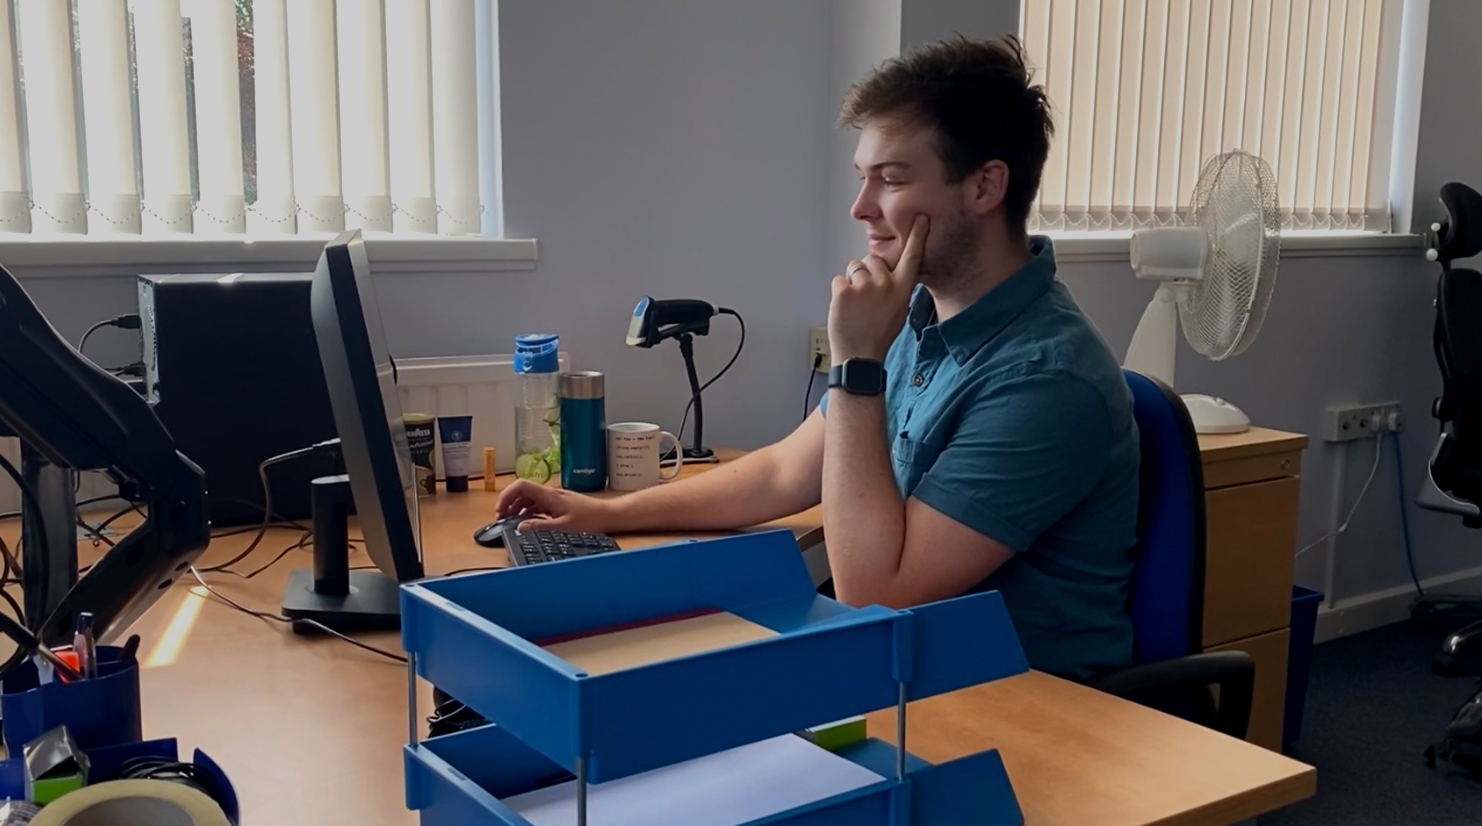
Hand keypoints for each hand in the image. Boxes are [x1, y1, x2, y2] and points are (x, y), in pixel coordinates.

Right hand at [494, 480, 616, 532]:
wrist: (608, 515)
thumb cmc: (591, 520)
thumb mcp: (563, 527)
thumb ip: (540, 527)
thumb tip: (520, 527)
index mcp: (549, 496)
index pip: (520, 486)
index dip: (506, 496)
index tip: (500, 510)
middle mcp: (550, 494)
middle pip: (521, 492)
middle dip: (508, 503)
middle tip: (501, 518)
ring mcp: (553, 499)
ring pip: (528, 499)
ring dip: (517, 508)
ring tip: (511, 522)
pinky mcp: (557, 504)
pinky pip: (537, 505)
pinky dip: (528, 512)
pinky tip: (527, 522)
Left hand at [828, 215, 927, 362]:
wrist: (859, 356)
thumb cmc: (879, 335)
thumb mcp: (899, 310)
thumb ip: (896, 287)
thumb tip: (887, 272)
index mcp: (902, 289)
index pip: (912, 257)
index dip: (917, 236)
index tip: (921, 218)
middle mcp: (885, 284)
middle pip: (872, 259)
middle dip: (866, 272)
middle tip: (866, 298)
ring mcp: (864, 286)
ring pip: (854, 268)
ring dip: (852, 282)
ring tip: (856, 306)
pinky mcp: (844, 290)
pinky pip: (839, 280)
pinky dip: (839, 292)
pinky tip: (845, 309)